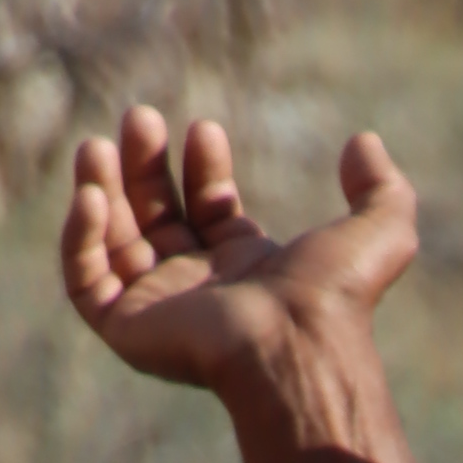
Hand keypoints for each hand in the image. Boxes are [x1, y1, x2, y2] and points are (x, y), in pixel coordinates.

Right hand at [58, 106, 419, 391]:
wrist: (296, 343)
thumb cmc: (334, 297)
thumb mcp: (380, 233)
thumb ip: (382, 189)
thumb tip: (364, 142)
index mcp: (247, 270)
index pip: (210, 211)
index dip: (203, 168)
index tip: (204, 130)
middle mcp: (201, 290)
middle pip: (157, 218)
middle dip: (145, 167)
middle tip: (141, 120)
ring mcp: (160, 310)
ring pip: (113, 243)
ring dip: (101, 188)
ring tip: (98, 144)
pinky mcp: (127, 329)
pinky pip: (84, 280)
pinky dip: (79, 235)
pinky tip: (91, 194)